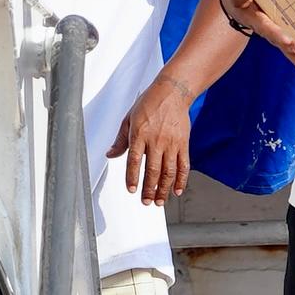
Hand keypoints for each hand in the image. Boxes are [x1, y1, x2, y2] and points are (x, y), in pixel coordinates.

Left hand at [113, 76, 195, 206]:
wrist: (173, 92)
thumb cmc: (149, 103)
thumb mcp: (129, 119)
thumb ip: (120, 139)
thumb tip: (110, 155)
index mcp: (140, 134)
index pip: (134, 161)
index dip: (132, 177)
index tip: (131, 190)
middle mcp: (156, 140)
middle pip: (152, 170)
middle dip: (149, 189)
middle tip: (146, 202)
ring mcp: (171, 143)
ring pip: (168, 171)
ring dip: (163, 189)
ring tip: (160, 201)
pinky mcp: (183, 143)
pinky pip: (183, 165)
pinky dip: (181, 180)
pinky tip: (177, 190)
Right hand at [217, 0, 294, 61]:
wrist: (233, 5)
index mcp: (241, 1)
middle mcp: (253, 17)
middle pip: (264, 26)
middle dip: (277, 34)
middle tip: (290, 41)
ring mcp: (265, 27)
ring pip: (278, 41)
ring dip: (291, 51)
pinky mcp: (275, 35)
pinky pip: (286, 50)